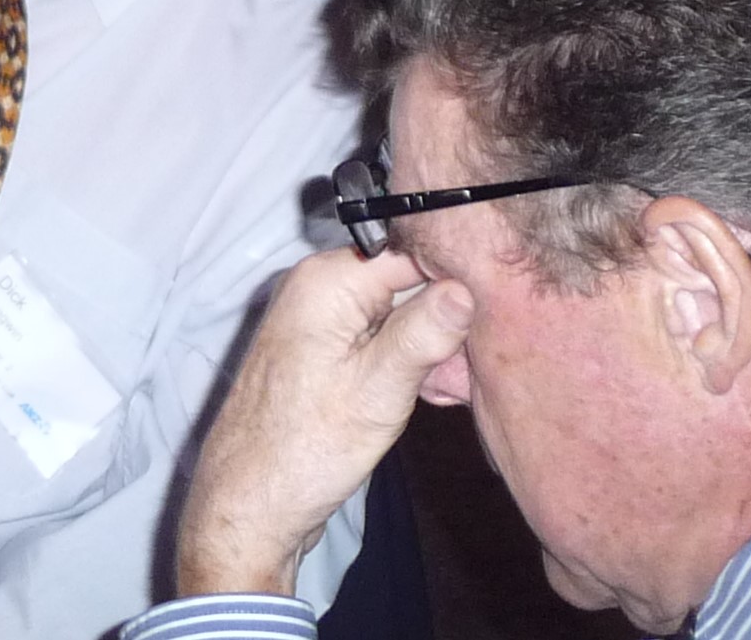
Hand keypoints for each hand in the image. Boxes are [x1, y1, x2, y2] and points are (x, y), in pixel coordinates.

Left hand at [174, 248, 473, 598]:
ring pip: (397, 310)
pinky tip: (432, 390)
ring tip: (453, 383)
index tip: (499, 302)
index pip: (410, 247)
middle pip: (405, 277)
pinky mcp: (325, 350)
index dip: (457, 270)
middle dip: (446, 313)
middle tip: (477, 358)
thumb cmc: (306, 449)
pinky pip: (379, 336)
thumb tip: (466, 286)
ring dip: (431, 342)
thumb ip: (423, 334)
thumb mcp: (378, 390)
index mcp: (327, 280)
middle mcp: (318, 287)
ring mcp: (319, 319)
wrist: (250, 502)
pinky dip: (408, 359)